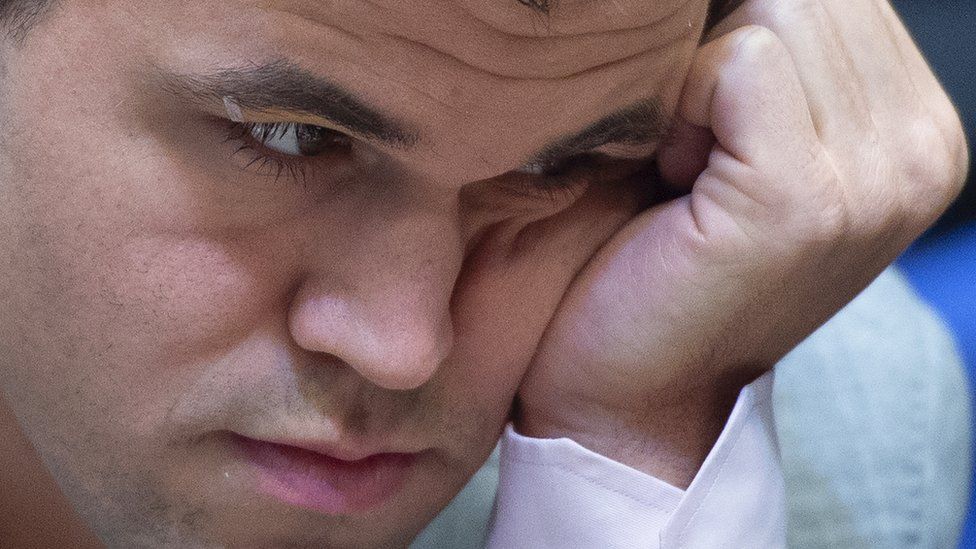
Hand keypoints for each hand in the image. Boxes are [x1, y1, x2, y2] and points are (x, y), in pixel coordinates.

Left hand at [516, 0, 967, 485]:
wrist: (637, 386)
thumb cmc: (674, 260)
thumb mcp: (762, 146)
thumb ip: (789, 63)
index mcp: (922, 135)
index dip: (749, 42)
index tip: (721, 135)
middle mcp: (923, 152)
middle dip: (728, 58)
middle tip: (698, 155)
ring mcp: (875, 179)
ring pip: (776, 15)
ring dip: (703, 85)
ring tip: (691, 171)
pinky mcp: (802, 197)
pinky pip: (738, 62)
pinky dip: (684, 109)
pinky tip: (678, 180)